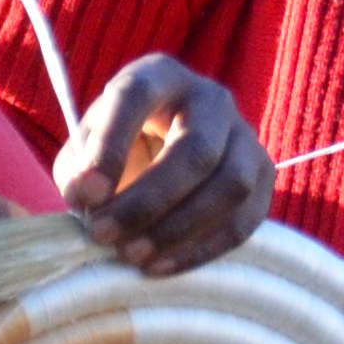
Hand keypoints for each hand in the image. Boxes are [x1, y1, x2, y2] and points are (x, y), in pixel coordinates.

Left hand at [56, 54, 273, 277]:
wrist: (164, 153)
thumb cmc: (117, 149)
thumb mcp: (86, 147)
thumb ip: (79, 169)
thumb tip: (87, 198)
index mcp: (159, 76)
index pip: (137, 98)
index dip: (110, 147)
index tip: (85, 195)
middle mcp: (210, 98)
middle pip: (196, 149)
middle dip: (147, 201)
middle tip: (104, 235)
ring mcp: (245, 135)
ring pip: (230, 185)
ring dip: (178, 229)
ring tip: (133, 256)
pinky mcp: (263, 176)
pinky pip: (245, 219)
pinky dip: (201, 250)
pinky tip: (162, 267)